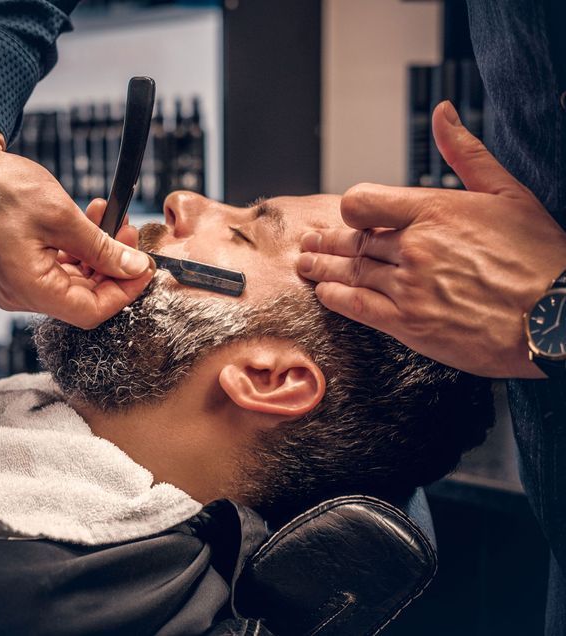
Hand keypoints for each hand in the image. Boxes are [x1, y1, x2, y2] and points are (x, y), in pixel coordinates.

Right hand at [0, 100, 154, 328]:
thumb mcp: (62, 217)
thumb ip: (102, 248)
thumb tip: (133, 267)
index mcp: (28, 289)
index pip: (91, 311)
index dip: (125, 291)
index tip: (145, 267)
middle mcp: (17, 293)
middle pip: (82, 297)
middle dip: (112, 267)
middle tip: (129, 233)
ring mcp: (12, 281)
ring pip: (70, 281)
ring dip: (95, 254)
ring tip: (110, 218)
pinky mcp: (11, 265)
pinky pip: (53, 268)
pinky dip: (75, 249)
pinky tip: (87, 222)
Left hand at [297, 101, 565, 377]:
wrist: (559, 316)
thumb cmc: (540, 256)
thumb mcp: (508, 192)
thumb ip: (466, 153)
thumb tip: (442, 114)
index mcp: (434, 211)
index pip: (364, 202)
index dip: (352, 209)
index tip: (349, 216)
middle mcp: (414, 247)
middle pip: (354, 240)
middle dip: (328, 240)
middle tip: (311, 241)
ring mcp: (408, 286)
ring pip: (351, 271)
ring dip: (323, 266)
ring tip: (306, 263)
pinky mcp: (409, 324)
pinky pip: (358, 306)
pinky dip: (335, 297)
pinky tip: (324, 292)